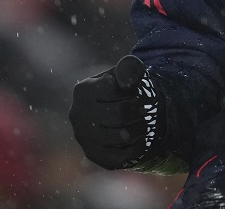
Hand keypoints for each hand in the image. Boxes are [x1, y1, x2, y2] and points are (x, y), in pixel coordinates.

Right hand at [69, 55, 165, 170]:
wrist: (105, 112)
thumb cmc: (115, 90)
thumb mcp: (120, 75)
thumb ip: (128, 70)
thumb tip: (133, 75)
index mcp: (83, 90)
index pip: (115, 90)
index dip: (133, 92)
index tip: (140, 94)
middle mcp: (78, 115)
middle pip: (120, 114)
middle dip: (139, 111)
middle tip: (146, 109)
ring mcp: (84, 137)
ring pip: (123, 136)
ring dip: (140, 129)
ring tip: (144, 123)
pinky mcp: (93, 155)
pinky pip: (121, 156)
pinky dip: (136, 148)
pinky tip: (140, 140)